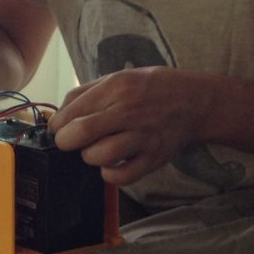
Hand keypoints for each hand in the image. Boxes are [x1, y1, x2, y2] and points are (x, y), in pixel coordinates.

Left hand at [49, 67, 211, 185]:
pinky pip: (121, 176)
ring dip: (89, 156)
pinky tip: (110, 164)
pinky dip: (109, 174)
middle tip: (68, 141)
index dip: (57, 124)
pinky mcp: (153, 158)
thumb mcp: (120, 77)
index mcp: (118, 87)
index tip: (59, 128)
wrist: (195, 102)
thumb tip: (59, 114)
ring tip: (95, 150)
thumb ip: (88, 91)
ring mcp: (143, 136)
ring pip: (99, 156)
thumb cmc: (152, 89)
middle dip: (65, 141)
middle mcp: (129, 111)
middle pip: (81, 132)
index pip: (72, 110)